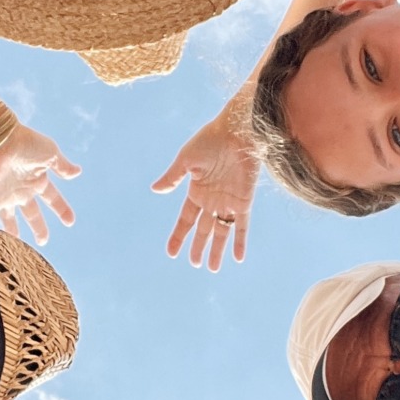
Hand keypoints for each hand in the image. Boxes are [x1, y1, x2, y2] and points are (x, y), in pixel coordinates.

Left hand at [0, 123, 80, 245]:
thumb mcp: (50, 153)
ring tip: (14, 246)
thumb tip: (78, 172)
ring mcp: (6, 195)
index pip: (53, 199)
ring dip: (12, 231)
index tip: (70, 222)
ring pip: (9, 219)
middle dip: (38, 227)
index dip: (61, 209)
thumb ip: (62, 166)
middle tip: (43, 241)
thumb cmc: (25, 142)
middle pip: (32, 213)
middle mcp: (22, 190)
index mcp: (38, 180)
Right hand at [152, 99, 257, 270]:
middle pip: (203, 229)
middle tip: (194, 264)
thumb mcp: (186, 159)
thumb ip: (173, 177)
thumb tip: (155, 190)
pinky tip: (237, 257)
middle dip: (198, 247)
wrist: (238, 131)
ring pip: (221, 232)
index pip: (185, 219)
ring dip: (217, 250)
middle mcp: (212, 200)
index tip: (171, 252)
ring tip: (213, 268)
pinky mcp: (244, 200)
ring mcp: (228, 201)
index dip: (179, 236)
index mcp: (196, 191)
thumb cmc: (210, 140)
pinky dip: (240, 241)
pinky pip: (242, 225)